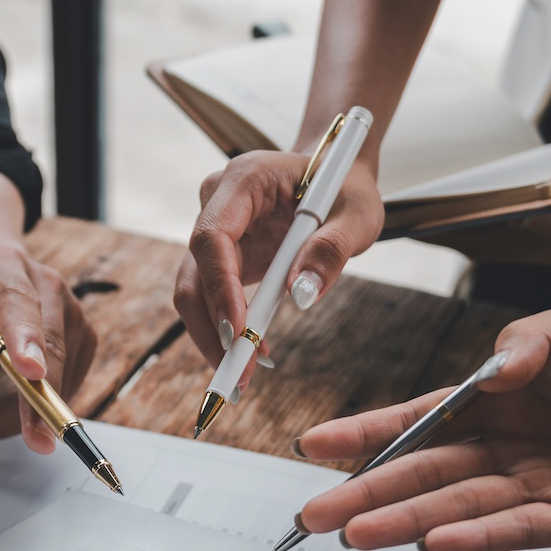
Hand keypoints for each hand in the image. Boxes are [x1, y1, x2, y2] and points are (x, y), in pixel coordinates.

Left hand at [0, 165, 95, 453]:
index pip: (15, 299)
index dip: (25, 335)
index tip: (29, 370)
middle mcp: (44, 284)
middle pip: (50, 343)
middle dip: (43, 396)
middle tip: (34, 439)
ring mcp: (67, 312)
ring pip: (62, 373)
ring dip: (26, 413)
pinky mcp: (77, 339)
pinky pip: (65, 386)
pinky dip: (34, 411)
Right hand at [174, 151, 382, 369]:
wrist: (335, 175)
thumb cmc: (344, 188)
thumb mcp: (356, 214)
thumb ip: (331, 249)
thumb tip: (303, 295)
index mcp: (245, 179)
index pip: (213, 236)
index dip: (219, 286)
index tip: (238, 332)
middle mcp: (218, 202)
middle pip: (194, 270)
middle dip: (211, 326)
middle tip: (239, 374)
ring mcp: (215, 228)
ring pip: (195, 289)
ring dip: (214, 335)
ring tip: (244, 375)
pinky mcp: (222, 254)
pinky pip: (213, 296)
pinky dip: (227, 328)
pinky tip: (252, 353)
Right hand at [294, 299, 550, 550]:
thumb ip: (538, 340)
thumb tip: (493, 369)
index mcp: (502, 397)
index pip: (421, 415)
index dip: (368, 432)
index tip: (316, 446)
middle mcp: (509, 447)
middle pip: (424, 471)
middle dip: (366, 492)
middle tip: (312, 515)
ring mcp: (539, 487)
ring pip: (458, 505)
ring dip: (406, 522)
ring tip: (356, 536)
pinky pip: (518, 529)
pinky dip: (477, 536)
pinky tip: (436, 544)